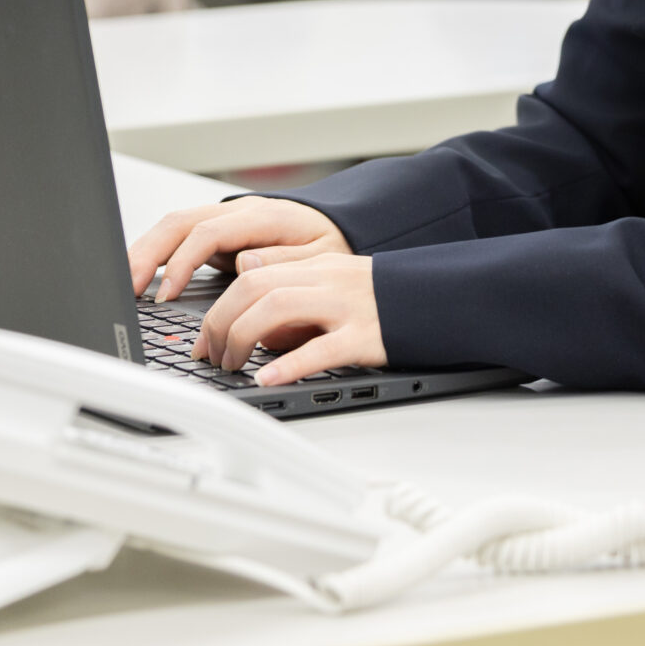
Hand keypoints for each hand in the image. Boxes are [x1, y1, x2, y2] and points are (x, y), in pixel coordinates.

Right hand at [125, 198, 352, 299]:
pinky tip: (141, 276)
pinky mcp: (217, 233)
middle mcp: (236, 213)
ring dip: (144, 253)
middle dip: (147, 255)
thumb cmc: (330, 245)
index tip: (167, 294)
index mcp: (261, 217)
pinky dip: (156, 255)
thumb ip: (285, 262)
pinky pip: (178, 238)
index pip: (208, 233)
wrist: (338, 227)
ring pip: (172, 227)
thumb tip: (244, 265)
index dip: (182, 263)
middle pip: (178, 223)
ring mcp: (224, 221)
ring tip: (125, 285)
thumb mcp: (321, 257)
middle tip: (128, 289)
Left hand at [194, 253, 384, 385]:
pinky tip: (266, 379)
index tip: (203, 340)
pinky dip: (287, 365)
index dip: (217, 309)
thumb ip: (292, 278)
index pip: (251, 275)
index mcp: (317, 266)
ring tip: (231, 367)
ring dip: (242, 339)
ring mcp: (346, 307)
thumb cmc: (386, 298)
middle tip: (211, 357)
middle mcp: (326, 281)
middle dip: (221, 324)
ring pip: (277, 308)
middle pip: (254, 288)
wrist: (441, 299)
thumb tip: (245, 280)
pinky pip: (319, 349)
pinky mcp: (365, 337)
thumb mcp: (334, 279)